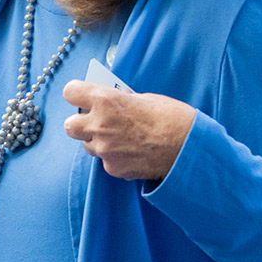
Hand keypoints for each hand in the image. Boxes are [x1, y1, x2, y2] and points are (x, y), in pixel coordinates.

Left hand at [63, 80, 195, 180]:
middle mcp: (99, 124)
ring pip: (87, 145)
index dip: (76, 94)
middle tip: (96, 122)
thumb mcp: (146, 99)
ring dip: (97, 141)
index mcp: (106, 100)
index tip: (81, 96)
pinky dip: (114, 158)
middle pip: (70, 125)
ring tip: (119, 139)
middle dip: (81, 123)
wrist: (191, 150)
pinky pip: (105, 162)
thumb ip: (123, 100)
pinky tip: (131, 154)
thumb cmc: (174, 119)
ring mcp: (105, 149)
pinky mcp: (113, 168)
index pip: (70, 92)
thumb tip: (115, 99)